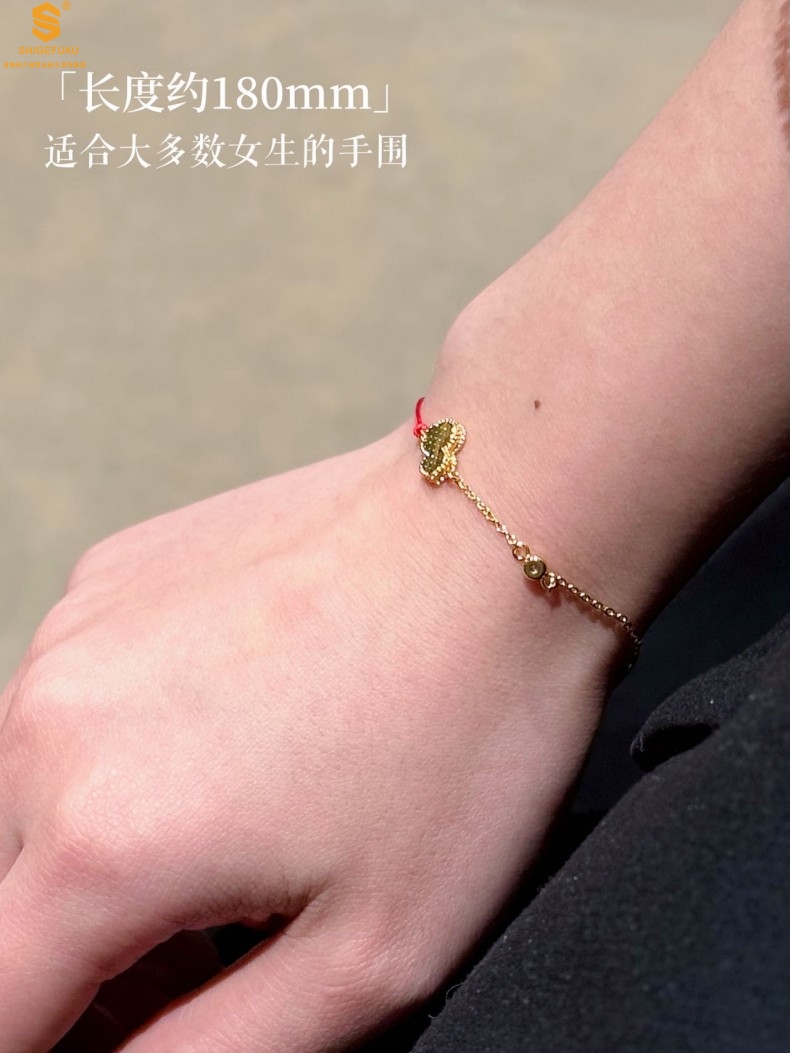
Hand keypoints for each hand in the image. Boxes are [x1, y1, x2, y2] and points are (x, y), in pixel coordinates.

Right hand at [0, 423, 614, 1051]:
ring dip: (98, 841)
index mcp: (99, 842)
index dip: (60, 1041)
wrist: (497, 531)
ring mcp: (72, 632)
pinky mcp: (110, 575)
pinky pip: (71, 696)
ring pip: (29, 795)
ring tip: (235, 822)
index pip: (1, 1009)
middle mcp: (47, 724)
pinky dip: (118, 741)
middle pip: (10, 902)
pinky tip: (232, 718)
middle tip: (215, 933)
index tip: (146, 1012)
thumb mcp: (369, 954)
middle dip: (87, 949)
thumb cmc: (464, 731)